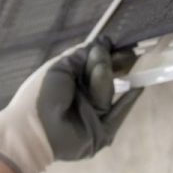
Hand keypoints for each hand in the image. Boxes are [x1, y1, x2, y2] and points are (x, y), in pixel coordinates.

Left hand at [0, 36, 143, 172]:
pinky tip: (138, 87)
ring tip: (96, 73)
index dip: (106, 55)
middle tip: (124, 53)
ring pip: (107, 90)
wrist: (34, 128)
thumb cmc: (41, 95)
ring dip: (103, 79)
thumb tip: (104, 41)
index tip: (118, 45)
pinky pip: (118, 114)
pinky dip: (129, 100)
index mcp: (70, 81)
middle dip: (109, 64)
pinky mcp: (102, 132)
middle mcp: (82, 96)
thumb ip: (82, 54)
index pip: (93, 65)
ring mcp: (92, 114)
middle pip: (103, 75)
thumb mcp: (60, 67)